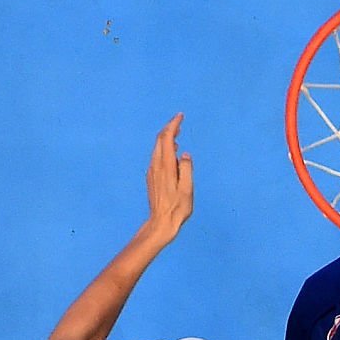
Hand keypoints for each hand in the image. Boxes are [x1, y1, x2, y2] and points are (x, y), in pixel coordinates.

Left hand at [145, 113, 193, 241]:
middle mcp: (156, 166)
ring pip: (157, 148)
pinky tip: (171, 153)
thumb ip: (186, 169)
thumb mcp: (187, 189)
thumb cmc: (177, 208)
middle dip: (169, 128)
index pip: (166, 138)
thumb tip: (184, 154)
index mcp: (166, 166)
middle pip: (159, 140)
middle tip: (179, 122)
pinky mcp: (152, 178)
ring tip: (177, 134)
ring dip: (166, 139)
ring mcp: (152, 172)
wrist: (161, 223)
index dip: (173, 125)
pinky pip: (157, 157)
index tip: (180, 116)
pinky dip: (164, 149)